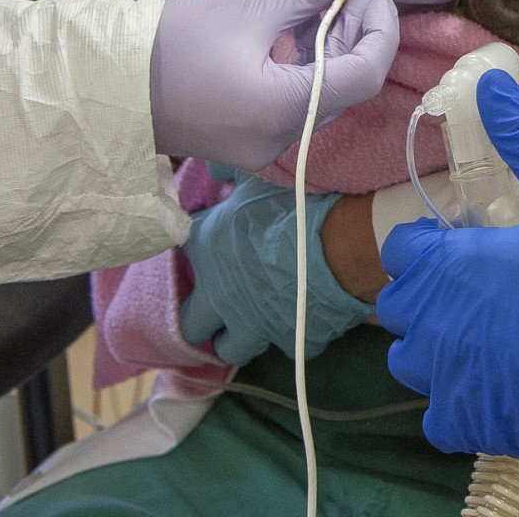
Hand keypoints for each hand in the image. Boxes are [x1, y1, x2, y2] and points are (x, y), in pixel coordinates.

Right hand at [150, 0, 398, 170]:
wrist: (110, 83)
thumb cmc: (173, 41)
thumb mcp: (248, 7)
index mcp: (283, 108)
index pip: (364, 75)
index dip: (381, 32)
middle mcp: (281, 139)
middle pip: (346, 86)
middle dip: (358, 33)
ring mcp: (265, 146)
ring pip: (323, 95)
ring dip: (334, 48)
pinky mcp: (250, 140)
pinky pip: (296, 103)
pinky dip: (308, 67)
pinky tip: (307, 27)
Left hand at [177, 173, 372, 368]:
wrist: (338, 245)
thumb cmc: (292, 205)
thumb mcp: (257, 176)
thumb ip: (230, 173)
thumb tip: (214, 168)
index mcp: (206, 252)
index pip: (179, 256)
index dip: (194, 252)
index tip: (209, 246)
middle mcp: (219, 298)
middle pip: (191, 326)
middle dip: (203, 318)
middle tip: (221, 301)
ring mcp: (254, 326)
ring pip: (231, 349)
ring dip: (239, 336)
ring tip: (256, 318)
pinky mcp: (291, 343)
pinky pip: (289, 347)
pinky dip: (296, 335)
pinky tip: (306, 317)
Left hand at [376, 71, 518, 470]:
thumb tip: (490, 82)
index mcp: (454, 264)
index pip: (401, 250)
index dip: (429, 243)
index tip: (465, 242)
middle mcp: (435, 323)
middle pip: (399, 304)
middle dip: (427, 290)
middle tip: (480, 284)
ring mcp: (448, 380)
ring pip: (409, 359)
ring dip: (433, 344)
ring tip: (483, 333)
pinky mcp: (470, 424)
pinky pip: (436, 413)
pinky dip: (455, 398)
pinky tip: (494, 382)